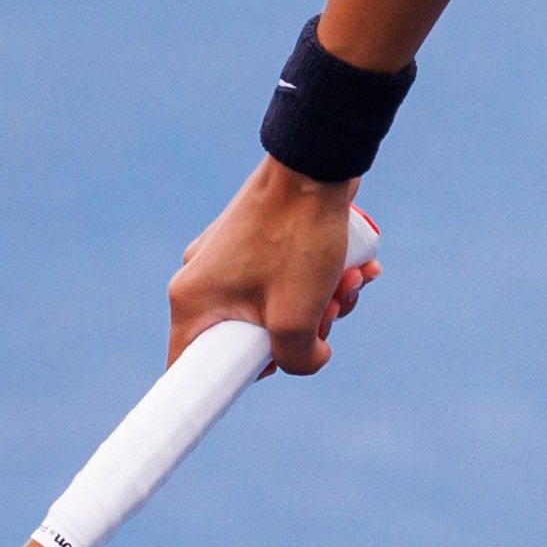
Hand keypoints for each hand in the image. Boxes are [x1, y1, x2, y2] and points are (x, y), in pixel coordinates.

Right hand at [166, 157, 379, 375]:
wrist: (316, 163)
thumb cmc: (299, 237)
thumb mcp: (299, 316)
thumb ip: (299, 359)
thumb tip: (310, 359)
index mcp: (191, 301)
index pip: (190, 367)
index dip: (226, 384)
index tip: (268, 374)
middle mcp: (200, 279)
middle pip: (247, 339)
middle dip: (300, 333)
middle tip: (332, 315)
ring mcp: (226, 259)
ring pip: (274, 309)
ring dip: (320, 305)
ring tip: (351, 281)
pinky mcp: (253, 243)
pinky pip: (283, 281)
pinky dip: (318, 282)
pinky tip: (355, 268)